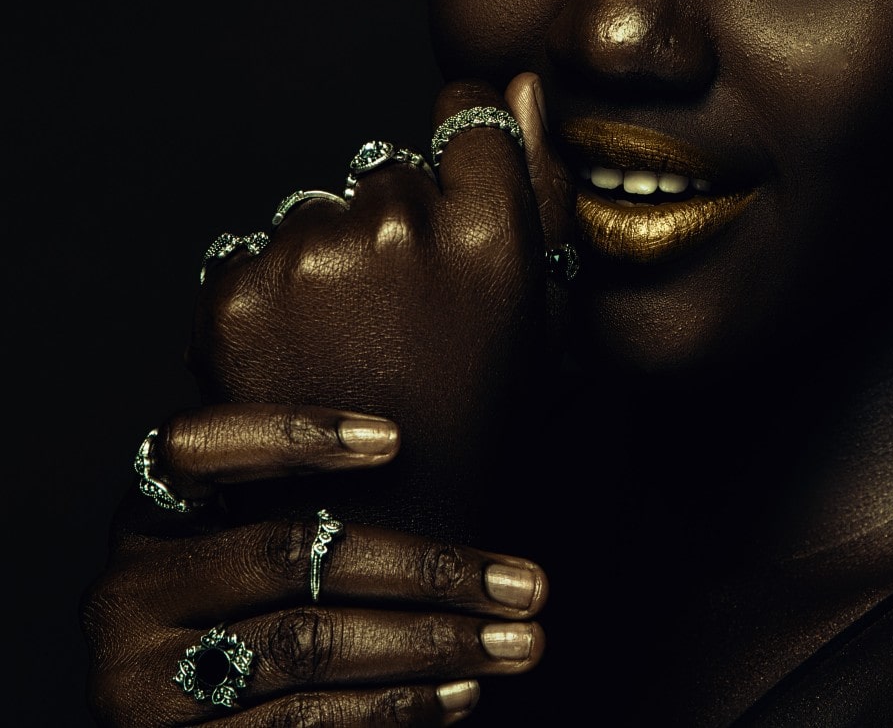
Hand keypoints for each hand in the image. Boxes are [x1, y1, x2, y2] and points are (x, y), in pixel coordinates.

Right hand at [82, 405, 547, 726]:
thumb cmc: (246, 629)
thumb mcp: (246, 563)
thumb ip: (303, 517)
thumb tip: (425, 462)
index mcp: (146, 523)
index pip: (195, 447)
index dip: (288, 432)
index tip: (395, 438)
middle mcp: (126, 593)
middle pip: (286, 554)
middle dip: (424, 570)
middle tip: (526, 585)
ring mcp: (138, 681)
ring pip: (310, 644)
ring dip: (431, 643)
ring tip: (517, 642)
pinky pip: (305, 722)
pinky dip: (397, 708)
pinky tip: (462, 691)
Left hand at [184, 74, 575, 535]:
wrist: (387, 534)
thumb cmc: (483, 425)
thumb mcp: (542, 315)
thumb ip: (543, 191)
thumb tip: (525, 88)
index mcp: (490, 233)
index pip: (466, 115)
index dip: (460, 158)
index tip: (453, 206)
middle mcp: (400, 226)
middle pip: (388, 169)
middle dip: (395, 223)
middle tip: (404, 320)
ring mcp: (311, 257)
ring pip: (318, 209)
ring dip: (330, 259)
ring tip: (352, 349)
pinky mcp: (237, 291)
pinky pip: (256, 252)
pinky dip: (272, 294)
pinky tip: (304, 358)